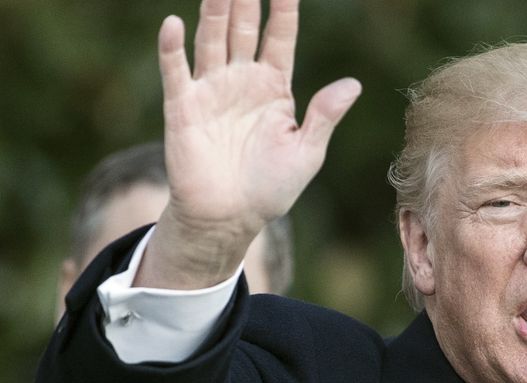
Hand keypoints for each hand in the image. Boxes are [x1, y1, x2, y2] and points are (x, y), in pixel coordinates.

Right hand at [135, 0, 360, 288]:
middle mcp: (242, 81)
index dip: (284, 10)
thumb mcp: (307, 153)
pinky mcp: (182, 107)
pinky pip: (176, 72)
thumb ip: (324, 117)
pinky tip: (174, 24)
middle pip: (244, 28)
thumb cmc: (271, 188)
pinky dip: (172, 48)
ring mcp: (211, 91)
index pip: (280, 38)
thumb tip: (353, 84)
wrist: (230, 218)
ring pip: (212, 39)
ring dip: (213, 11)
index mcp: (275, 88)